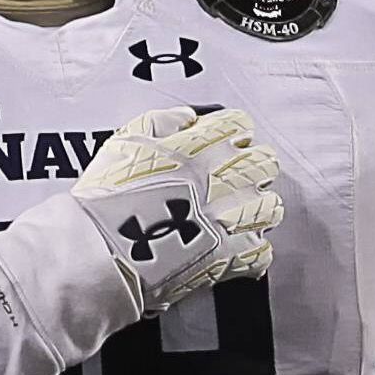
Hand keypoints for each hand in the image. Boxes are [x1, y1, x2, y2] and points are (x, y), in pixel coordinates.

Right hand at [57, 105, 282, 314]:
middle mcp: (224, 178)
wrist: (103, 252)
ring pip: (271, 206)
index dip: (232, 133)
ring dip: (257, 208)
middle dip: (252, 169)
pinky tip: (236, 248)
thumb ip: (162, 121)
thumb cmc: (107, 201)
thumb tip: (188, 118)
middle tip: (236, 179)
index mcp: (201, 146)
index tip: (226, 143)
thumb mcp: (126, 142)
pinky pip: (262, 251)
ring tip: (238, 214)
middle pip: (265, 163)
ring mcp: (232, 218)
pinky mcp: (232, 256)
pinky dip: (252, 251)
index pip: (239, 125)